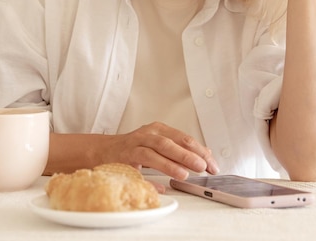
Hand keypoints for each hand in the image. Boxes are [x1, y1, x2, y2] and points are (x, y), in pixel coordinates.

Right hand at [102, 122, 218, 180]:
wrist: (103, 150)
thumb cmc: (134, 149)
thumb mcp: (158, 145)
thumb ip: (179, 150)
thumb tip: (205, 154)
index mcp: (159, 129)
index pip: (184, 138)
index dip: (200, 151)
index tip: (212, 164)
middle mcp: (148, 134)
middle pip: (172, 142)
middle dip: (189, 155)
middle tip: (204, 166)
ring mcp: (136, 143)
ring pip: (156, 150)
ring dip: (172, 162)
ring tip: (186, 173)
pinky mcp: (125, 157)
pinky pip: (139, 166)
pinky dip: (151, 177)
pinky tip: (162, 186)